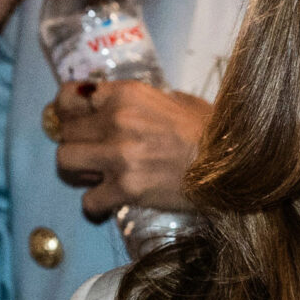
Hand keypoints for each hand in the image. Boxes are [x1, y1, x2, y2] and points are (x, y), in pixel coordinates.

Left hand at [52, 79, 211, 219]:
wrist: (235, 166)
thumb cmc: (213, 132)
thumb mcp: (176, 101)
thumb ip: (142, 102)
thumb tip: (120, 107)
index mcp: (127, 94)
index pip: (70, 95)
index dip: (68, 111)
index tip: (75, 122)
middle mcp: (117, 120)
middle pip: (65, 131)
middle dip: (77, 144)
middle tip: (92, 155)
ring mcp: (120, 155)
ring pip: (65, 161)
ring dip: (77, 172)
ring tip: (96, 177)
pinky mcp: (127, 189)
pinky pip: (89, 201)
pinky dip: (95, 206)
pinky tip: (108, 203)